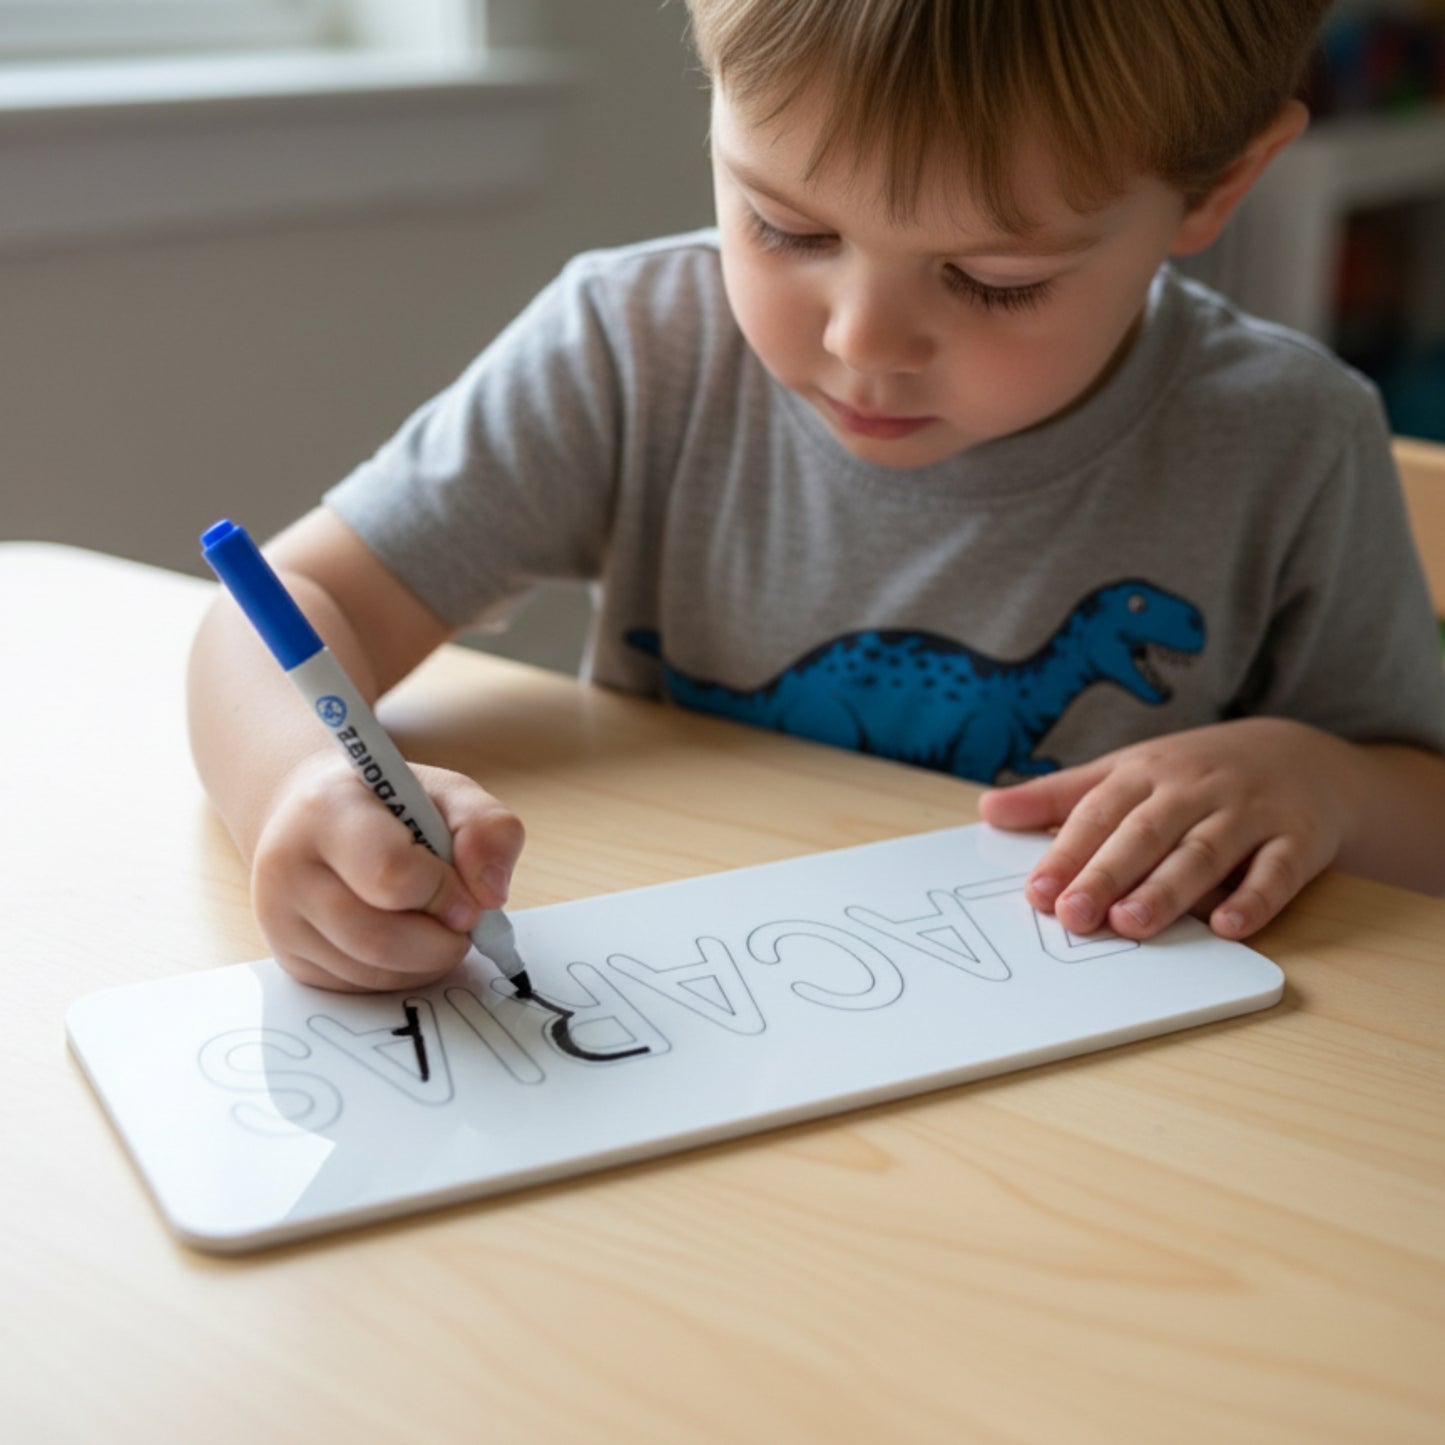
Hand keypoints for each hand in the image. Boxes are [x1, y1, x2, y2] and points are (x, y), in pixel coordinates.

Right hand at [250, 751, 524, 990]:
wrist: (314, 817)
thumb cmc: (389, 805)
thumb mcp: (447, 792)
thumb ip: (486, 828)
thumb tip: (490, 895)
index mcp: (327, 810)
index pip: (390, 873)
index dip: (443, 892)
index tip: (467, 893)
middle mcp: (288, 866)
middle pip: (378, 939)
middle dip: (440, 942)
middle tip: (463, 921)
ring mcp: (280, 919)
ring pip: (372, 972)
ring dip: (427, 962)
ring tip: (438, 925)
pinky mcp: (291, 958)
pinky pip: (360, 988)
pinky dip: (402, 974)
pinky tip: (410, 940)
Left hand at [978, 719, 1352, 941]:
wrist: (1303, 756)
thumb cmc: (1192, 774)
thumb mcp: (1125, 771)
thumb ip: (1058, 796)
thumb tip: (987, 810)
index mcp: (1146, 773)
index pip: (1100, 813)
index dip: (1068, 852)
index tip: (1037, 893)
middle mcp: (1194, 790)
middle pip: (1146, 833)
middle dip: (1108, 874)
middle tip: (1075, 915)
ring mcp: (1248, 813)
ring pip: (1205, 853)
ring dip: (1169, 890)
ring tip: (1133, 923)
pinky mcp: (1297, 840)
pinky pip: (1276, 873)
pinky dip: (1254, 899)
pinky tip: (1229, 927)